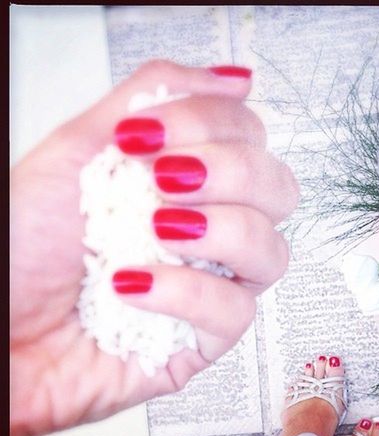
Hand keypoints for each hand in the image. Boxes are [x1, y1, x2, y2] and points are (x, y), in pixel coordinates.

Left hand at [10, 60, 297, 435]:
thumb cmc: (23, 250)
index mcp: (189, 181)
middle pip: (278, 190)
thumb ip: (153, 98)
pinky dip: (184, 291)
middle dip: (230, 173)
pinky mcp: (205, 339)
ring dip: (219, 231)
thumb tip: (233, 79)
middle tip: (166, 179)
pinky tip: (133, 285)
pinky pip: (236, 313)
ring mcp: (213, 284)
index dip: (211, 123)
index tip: (146, 135)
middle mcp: (210, 230)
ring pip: (272, 252)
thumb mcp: (78, 151)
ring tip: (155, 229)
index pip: (248, 136)